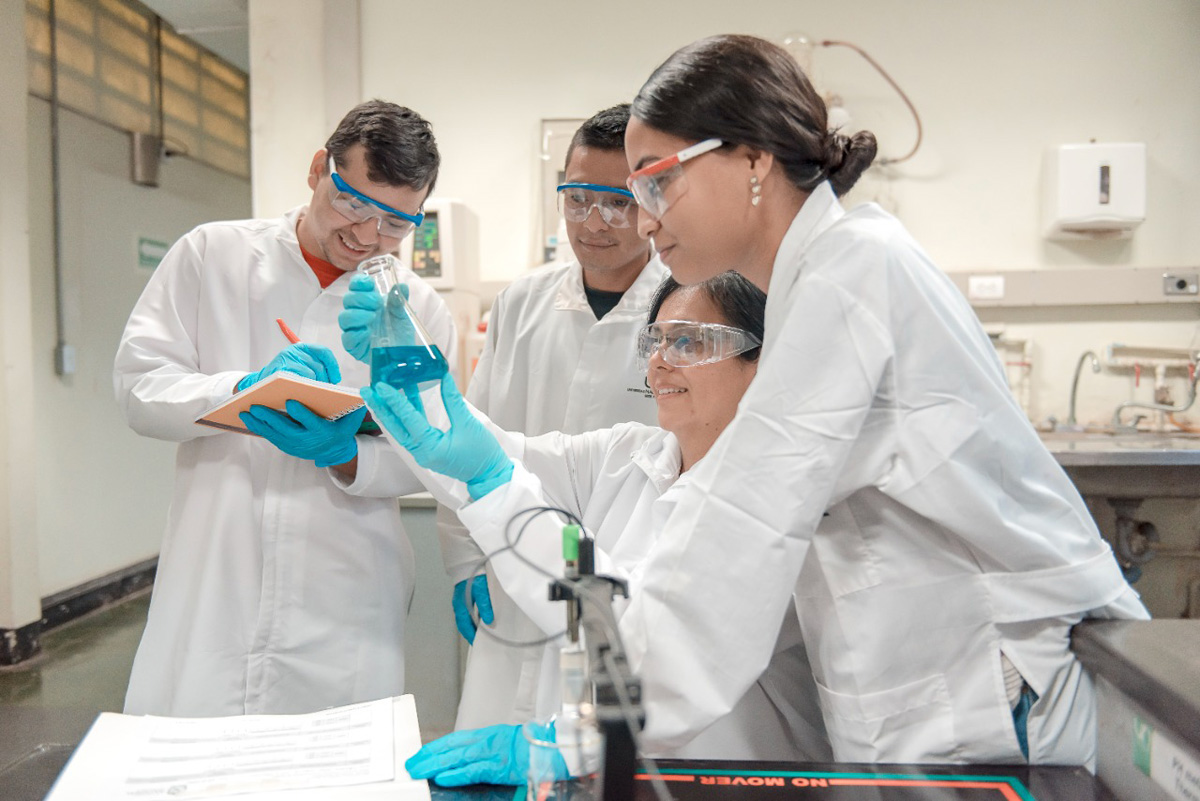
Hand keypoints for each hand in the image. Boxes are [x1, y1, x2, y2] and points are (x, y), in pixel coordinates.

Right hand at [238, 343, 340, 390]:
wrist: (259, 385)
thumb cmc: (285, 379)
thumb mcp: (300, 368)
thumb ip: (315, 368)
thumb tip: (335, 382)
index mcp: (302, 347)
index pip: (323, 352)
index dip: (333, 366)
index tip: (336, 379)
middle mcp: (294, 350)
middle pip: (318, 366)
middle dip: (324, 381)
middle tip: (325, 392)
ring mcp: (286, 359)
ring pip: (311, 373)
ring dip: (316, 386)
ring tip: (316, 394)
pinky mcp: (280, 369)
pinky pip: (300, 378)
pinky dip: (305, 387)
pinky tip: (307, 394)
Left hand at [239, 400, 366, 467]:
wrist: (335, 452)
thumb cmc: (342, 430)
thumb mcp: (352, 421)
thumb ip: (355, 409)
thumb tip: (359, 396)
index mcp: (323, 432)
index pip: (311, 422)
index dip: (301, 413)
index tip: (290, 401)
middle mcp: (308, 441)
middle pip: (286, 429)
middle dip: (270, 418)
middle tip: (256, 406)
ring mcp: (296, 446)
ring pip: (275, 434)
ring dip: (260, 424)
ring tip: (245, 412)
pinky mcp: (287, 447)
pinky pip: (271, 437)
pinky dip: (259, 429)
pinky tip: (248, 420)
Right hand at [340, 275, 414, 361]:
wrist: (404, 353)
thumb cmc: (400, 331)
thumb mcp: (404, 314)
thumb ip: (400, 301)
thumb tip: (402, 286)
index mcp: (368, 301)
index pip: (356, 286)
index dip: (359, 282)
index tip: (369, 283)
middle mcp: (358, 313)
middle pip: (348, 300)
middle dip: (361, 298)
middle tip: (377, 302)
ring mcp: (354, 329)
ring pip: (344, 318)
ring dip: (357, 314)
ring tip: (372, 316)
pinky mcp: (354, 346)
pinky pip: (347, 338)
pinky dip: (356, 333)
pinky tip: (367, 332)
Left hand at [362, 373, 512, 499]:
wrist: (489, 475)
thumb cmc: (482, 454)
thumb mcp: (468, 424)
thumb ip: (453, 401)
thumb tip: (444, 378)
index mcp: (430, 447)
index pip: (408, 420)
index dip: (394, 401)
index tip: (382, 387)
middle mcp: (421, 452)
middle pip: (395, 427)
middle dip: (381, 407)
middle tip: (368, 390)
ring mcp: (423, 452)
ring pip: (401, 429)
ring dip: (391, 411)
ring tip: (380, 393)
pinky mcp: (427, 450)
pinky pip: (410, 432)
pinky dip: (404, 417)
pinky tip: (402, 402)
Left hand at [405, 721, 563, 786]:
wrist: (552, 748)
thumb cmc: (531, 748)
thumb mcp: (504, 742)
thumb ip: (484, 750)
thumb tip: (463, 760)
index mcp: (487, 735)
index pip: (454, 740)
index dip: (435, 747)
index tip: (419, 753)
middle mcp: (487, 741)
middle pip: (451, 748)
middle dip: (429, 756)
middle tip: (411, 765)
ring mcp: (492, 753)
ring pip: (457, 758)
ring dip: (436, 765)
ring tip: (419, 771)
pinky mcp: (499, 767)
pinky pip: (474, 770)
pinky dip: (457, 774)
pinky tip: (443, 778)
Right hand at [452, 575, 494, 643]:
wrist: (467, 562)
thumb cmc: (473, 576)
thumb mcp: (481, 592)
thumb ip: (485, 606)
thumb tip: (488, 621)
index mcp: (461, 607)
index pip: (465, 627)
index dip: (470, 636)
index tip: (476, 644)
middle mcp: (458, 605)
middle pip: (463, 624)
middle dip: (470, 632)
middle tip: (479, 639)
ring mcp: (460, 600)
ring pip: (465, 617)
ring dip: (472, 624)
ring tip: (482, 630)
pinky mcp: (463, 595)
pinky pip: (467, 610)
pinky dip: (473, 616)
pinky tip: (480, 616)